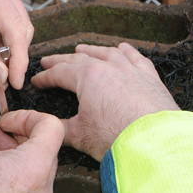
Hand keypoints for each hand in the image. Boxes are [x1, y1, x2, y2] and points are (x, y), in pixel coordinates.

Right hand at [31, 43, 178, 160]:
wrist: (155, 143)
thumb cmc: (115, 138)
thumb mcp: (80, 135)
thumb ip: (61, 127)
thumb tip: (49, 126)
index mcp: (87, 77)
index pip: (60, 73)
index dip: (46, 77)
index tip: (37, 81)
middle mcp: (109, 66)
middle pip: (80, 59)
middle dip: (61, 60)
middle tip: (49, 61)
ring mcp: (131, 69)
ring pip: (107, 52)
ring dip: (92, 50)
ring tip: (81, 50)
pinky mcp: (150, 77)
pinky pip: (135, 57)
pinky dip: (125, 51)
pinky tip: (121, 49)